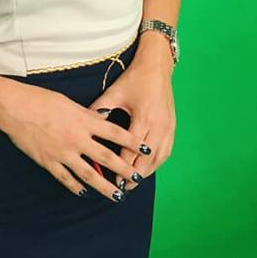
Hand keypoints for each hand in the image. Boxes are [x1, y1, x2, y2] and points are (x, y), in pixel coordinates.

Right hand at [0, 82, 147, 201]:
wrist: (14, 108)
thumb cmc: (39, 99)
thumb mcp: (68, 103)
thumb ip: (86, 115)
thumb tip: (101, 122)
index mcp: (84, 121)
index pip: (115, 133)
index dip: (132, 142)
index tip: (146, 150)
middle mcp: (77, 139)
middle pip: (106, 157)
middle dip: (124, 169)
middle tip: (137, 179)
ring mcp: (63, 152)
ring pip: (89, 174)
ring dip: (105, 186)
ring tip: (117, 195)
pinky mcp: (48, 161)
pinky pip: (65, 178)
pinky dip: (75, 187)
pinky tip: (83, 193)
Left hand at [91, 39, 175, 190]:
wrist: (157, 68)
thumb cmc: (133, 80)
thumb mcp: (114, 93)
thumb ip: (99, 109)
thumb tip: (84, 123)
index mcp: (143, 118)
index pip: (130, 150)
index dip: (120, 166)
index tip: (110, 178)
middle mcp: (158, 126)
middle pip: (146, 159)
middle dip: (133, 175)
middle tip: (121, 189)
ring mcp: (168, 128)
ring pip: (158, 158)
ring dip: (146, 172)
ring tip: (133, 183)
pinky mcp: (172, 127)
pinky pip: (166, 151)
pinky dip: (157, 163)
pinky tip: (148, 170)